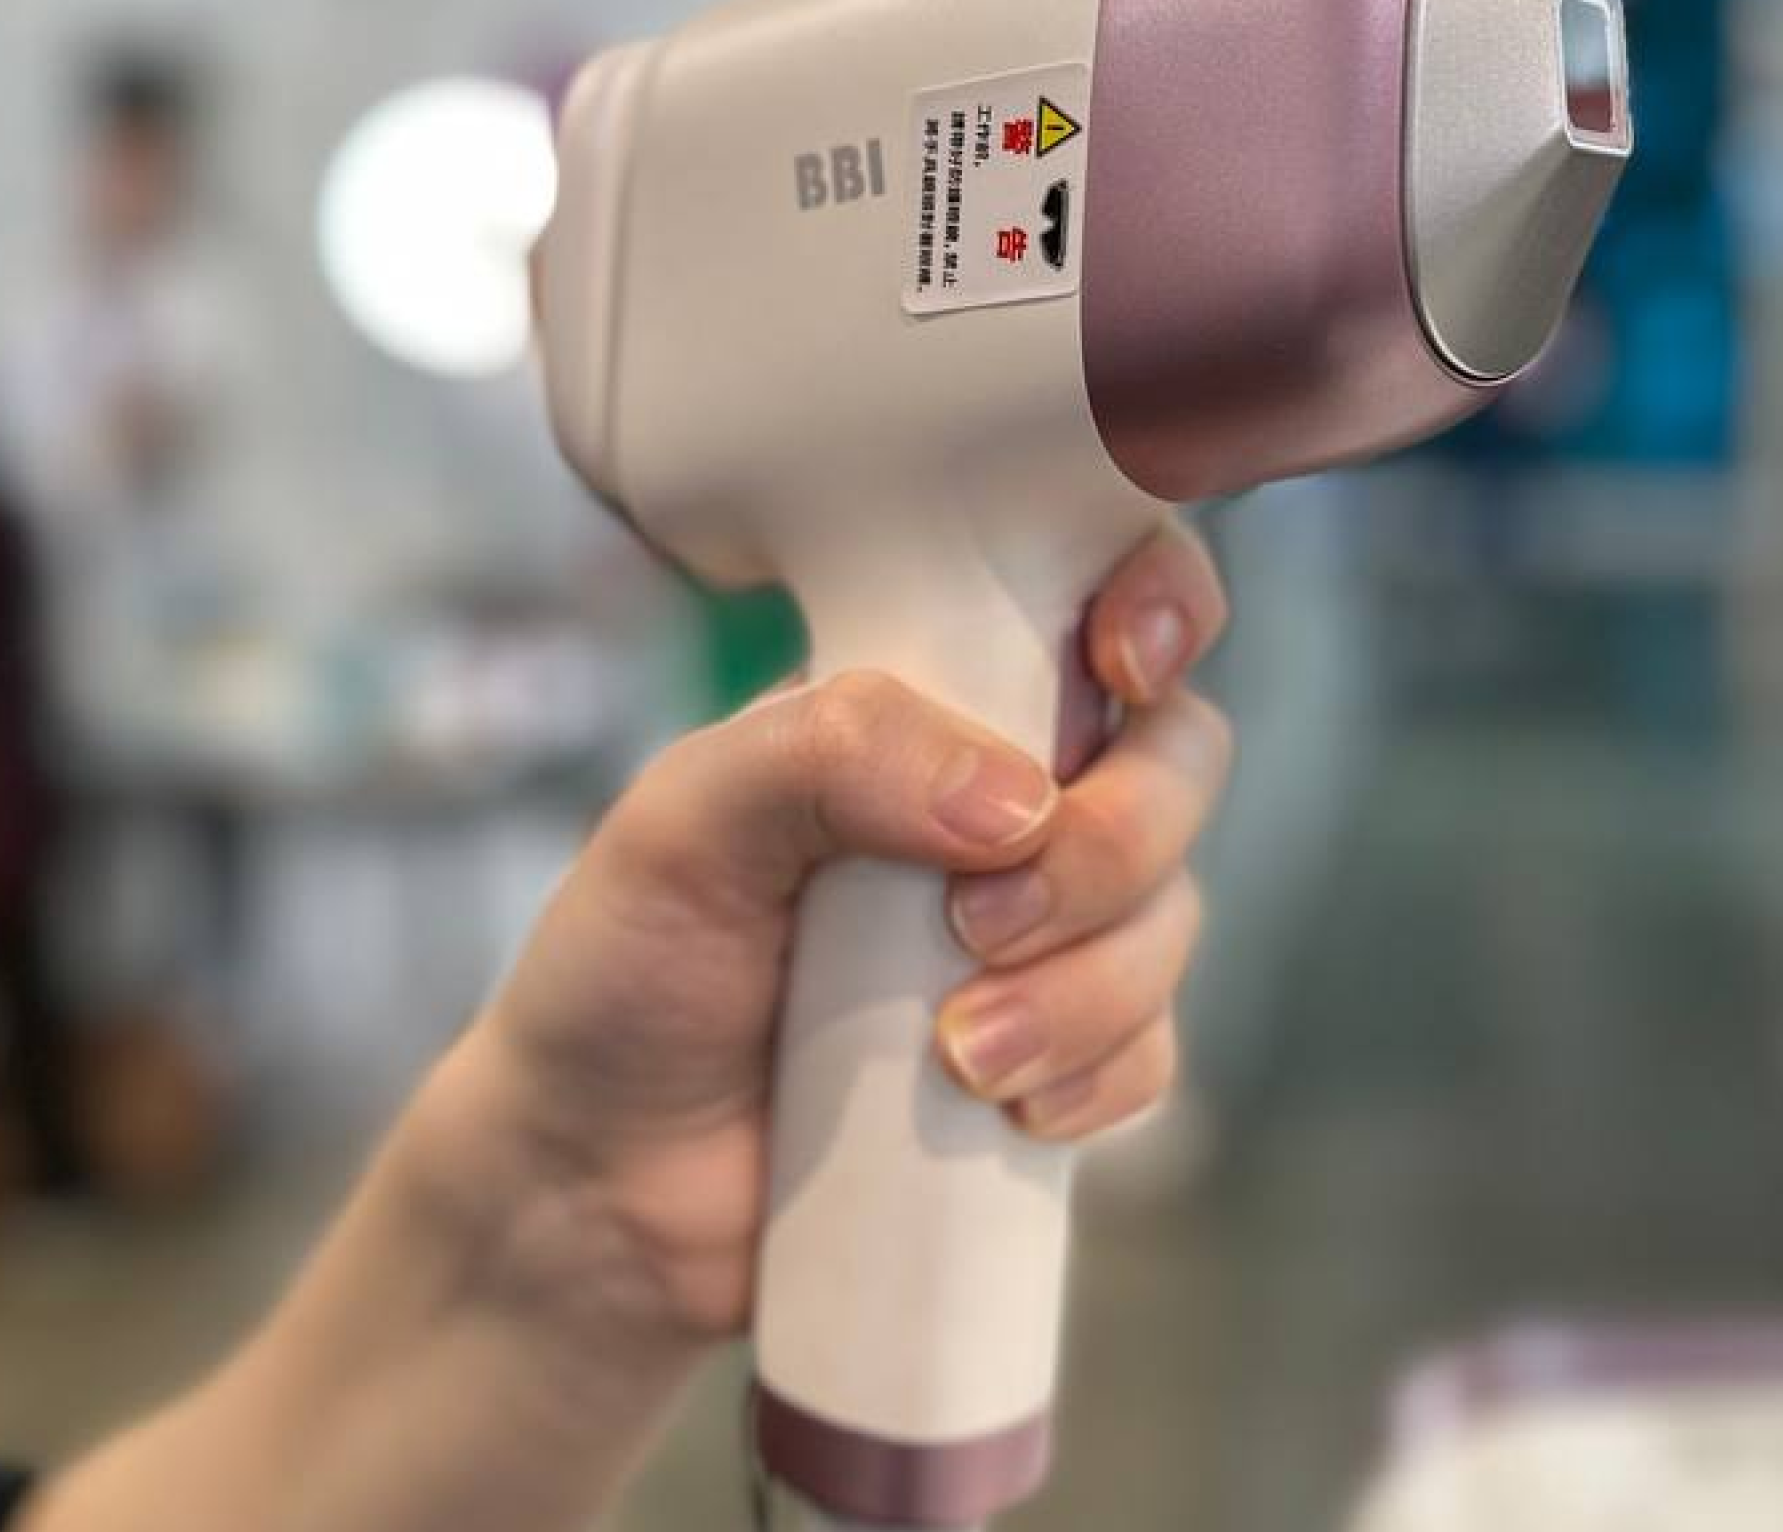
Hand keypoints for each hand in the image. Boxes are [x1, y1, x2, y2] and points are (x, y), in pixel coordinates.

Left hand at [462, 525, 1230, 1346]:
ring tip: (956, 1054)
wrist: (602, 1186)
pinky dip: (1098, 1075)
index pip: (1101, 596)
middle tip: (978, 924)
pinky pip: (1153, 1050)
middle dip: (1114, 846)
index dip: (1159, 605)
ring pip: (1172, 916)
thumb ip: (834, 751)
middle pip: (1180, 759)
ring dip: (1088, 990)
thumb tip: (1018, 802)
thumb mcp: (684, 821)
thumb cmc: (630, 970)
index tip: (1124, 669)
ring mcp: (1051, 933)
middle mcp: (1015, 800)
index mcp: (937, 701)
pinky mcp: (1063, 1060)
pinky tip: (1005, 1107)